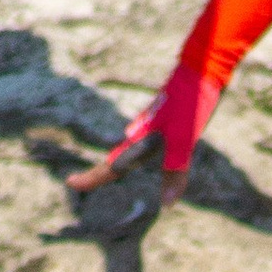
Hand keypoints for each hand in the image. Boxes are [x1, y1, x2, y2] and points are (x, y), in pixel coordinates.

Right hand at [66, 60, 220, 208]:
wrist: (200, 68)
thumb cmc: (191, 104)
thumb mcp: (184, 140)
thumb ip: (175, 171)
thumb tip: (166, 204)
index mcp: (141, 138)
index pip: (112, 165)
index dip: (92, 178)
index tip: (71, 183)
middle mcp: (141, 131)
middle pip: (116, 157)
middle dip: (100, 172)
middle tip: (78, 181)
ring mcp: (151, 123)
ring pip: (128, 146)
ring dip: (116, 160)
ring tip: (102, 172)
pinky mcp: (162, 116)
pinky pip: (141, 137)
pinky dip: (133, 148)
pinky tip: (133, 140)